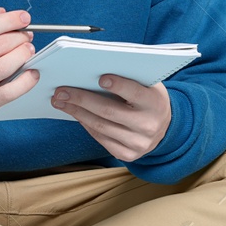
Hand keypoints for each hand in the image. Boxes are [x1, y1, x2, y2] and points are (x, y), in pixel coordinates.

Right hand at [0, 2, 39, 118]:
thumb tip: (0, 12)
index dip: (9, 20)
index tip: (24, 18)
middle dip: (19, 37)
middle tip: (27, 35)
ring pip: (4, 67)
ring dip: (23, 55)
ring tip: (28, 49)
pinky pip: (8, 93)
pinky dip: (25, 82)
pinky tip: (32, 72)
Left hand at [52, 74, 170, 161]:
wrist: (164, 127)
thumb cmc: (149, 99)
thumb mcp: (148, 85)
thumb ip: (130, 77)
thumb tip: (95, 71)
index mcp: (155, 103)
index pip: (135, 93)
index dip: (118, 85)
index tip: (100, 78)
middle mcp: (148, 125)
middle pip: (109, 111)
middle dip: (82, 99)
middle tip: (61, 91)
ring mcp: (137, 143)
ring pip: (100, 126)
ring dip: (76, 112)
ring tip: (60, 102)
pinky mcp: (127, 155)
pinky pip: (100, 138)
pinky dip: (85, 124)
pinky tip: (75, 114)